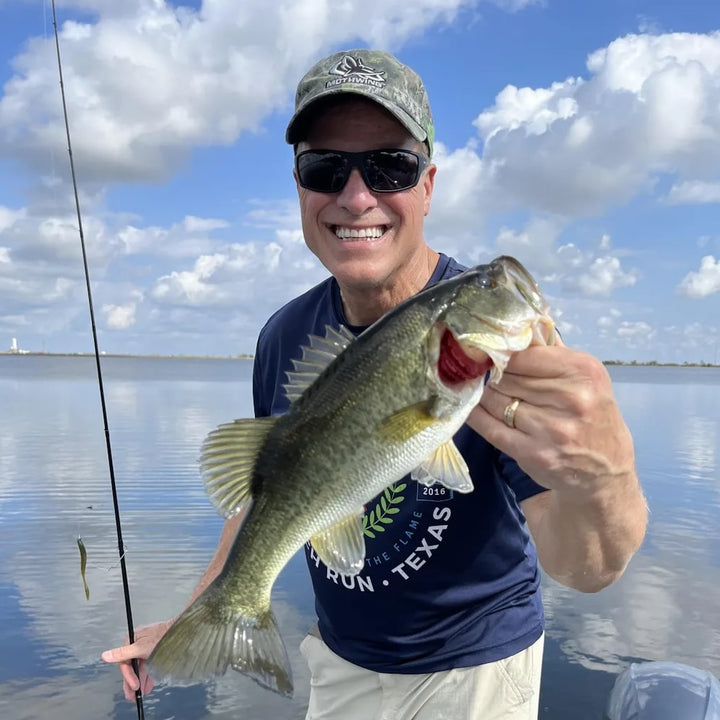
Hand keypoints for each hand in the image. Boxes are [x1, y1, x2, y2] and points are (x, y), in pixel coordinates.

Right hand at [101, 620, 172, 701]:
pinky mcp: (153, 651)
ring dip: (141, 681)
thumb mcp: (140, 648)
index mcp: (131, 641)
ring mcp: (145, 648)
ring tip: (142, 693)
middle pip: (132, 666)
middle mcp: (137, 644)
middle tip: (134, 696)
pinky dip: (147, 676)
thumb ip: (122, 654)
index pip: (124, 663)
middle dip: (133, 682)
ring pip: (140, 668)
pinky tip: (148, 685)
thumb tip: (105, 655)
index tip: (134, 687)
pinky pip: (147, 666)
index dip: (128, 677)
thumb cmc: (162, 636)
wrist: (181, 631)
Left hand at [468, 343, 635, 498]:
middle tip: (486, 377)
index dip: (502, 356)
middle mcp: (571, 398)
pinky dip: (476, 416)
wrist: (607, 470)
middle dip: (492, 376)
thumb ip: (550, 353)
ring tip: (484, 392)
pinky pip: (490, 428)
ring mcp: (552, 429)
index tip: (490, 355)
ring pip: (496, 400)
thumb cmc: (591, 415)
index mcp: (583, 371)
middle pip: (506, 378)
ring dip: (484, 395)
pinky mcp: (534, 454)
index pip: (523, 354)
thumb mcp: (584, 377)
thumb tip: (514, 329)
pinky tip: (471, 409)